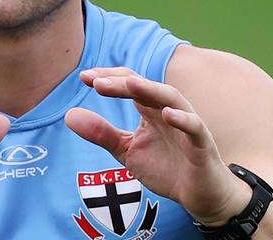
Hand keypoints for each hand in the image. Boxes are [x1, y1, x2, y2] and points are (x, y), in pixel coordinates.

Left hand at [65, 68, 250, 225]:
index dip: (108, 78)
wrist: (199, 195)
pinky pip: (195, 126)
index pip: (128, 84)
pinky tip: (167, 114)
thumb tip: (69, 115)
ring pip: (170, 97)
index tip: (83, 77)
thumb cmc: (165, 168)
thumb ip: (101, 133)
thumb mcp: (127, 150)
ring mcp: (186, 124)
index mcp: (149, 109)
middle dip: (120, 82)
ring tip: (130, 83)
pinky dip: (183, 118)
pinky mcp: (202, 143)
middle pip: (144, 86)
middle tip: (96, 81)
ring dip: (150, 89)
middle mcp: (167, 109)